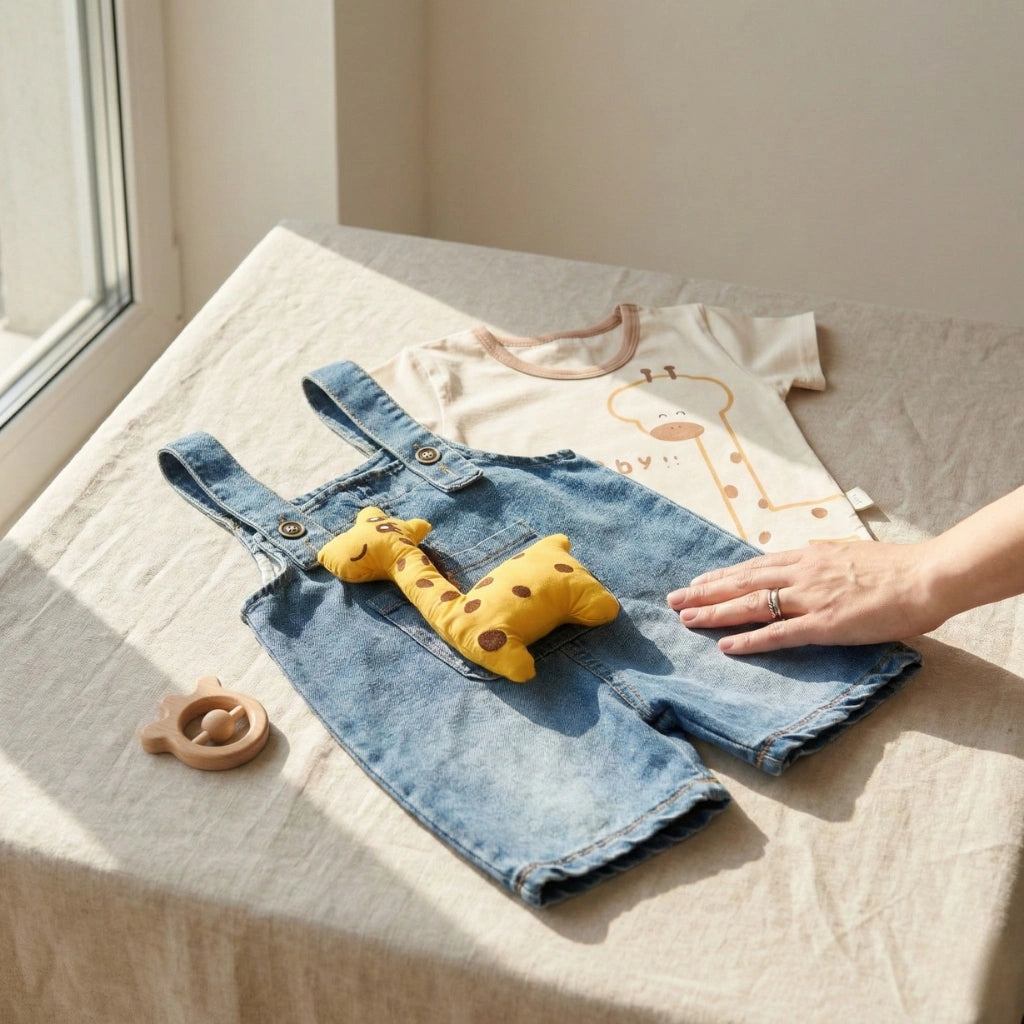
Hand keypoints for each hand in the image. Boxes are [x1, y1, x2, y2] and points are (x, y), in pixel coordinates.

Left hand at [667, 540, 944, 654]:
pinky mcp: (824, 624)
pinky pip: (778, 634)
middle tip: (674, 598)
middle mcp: (802, 573)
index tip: (699, 581)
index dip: (723, 575)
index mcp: (808, 557)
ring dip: (715, 612)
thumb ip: (823, 560)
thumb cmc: (897, 568)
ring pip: (751, 604)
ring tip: (686, 618)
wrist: (927, 576)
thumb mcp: (849, 553)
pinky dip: (749, 640)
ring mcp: (810, 599)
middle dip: (705, 591)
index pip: (754, 566)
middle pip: (742, 582)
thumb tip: (806, 559)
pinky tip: (726, 647)